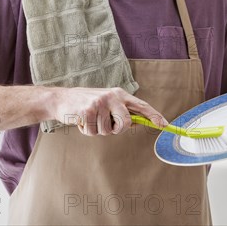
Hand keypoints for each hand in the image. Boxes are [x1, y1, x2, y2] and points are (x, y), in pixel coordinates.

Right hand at [51, 87, 168, 136]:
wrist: (61, 99)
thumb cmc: (87, 104)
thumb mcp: (107, 104)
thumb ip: (122, 112)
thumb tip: (140, 123)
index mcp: (119, 94)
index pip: (141, 106)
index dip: (154, 116)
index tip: (165, 125)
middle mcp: (112, 96)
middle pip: (126, 123)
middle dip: (116, 129)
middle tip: (105, 125)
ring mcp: (100, 102)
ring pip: (107, 131)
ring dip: (97, 130)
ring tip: (90, 119)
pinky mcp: (87, 110)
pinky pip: (93, 132)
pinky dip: (87, 131)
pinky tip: (82, 121)